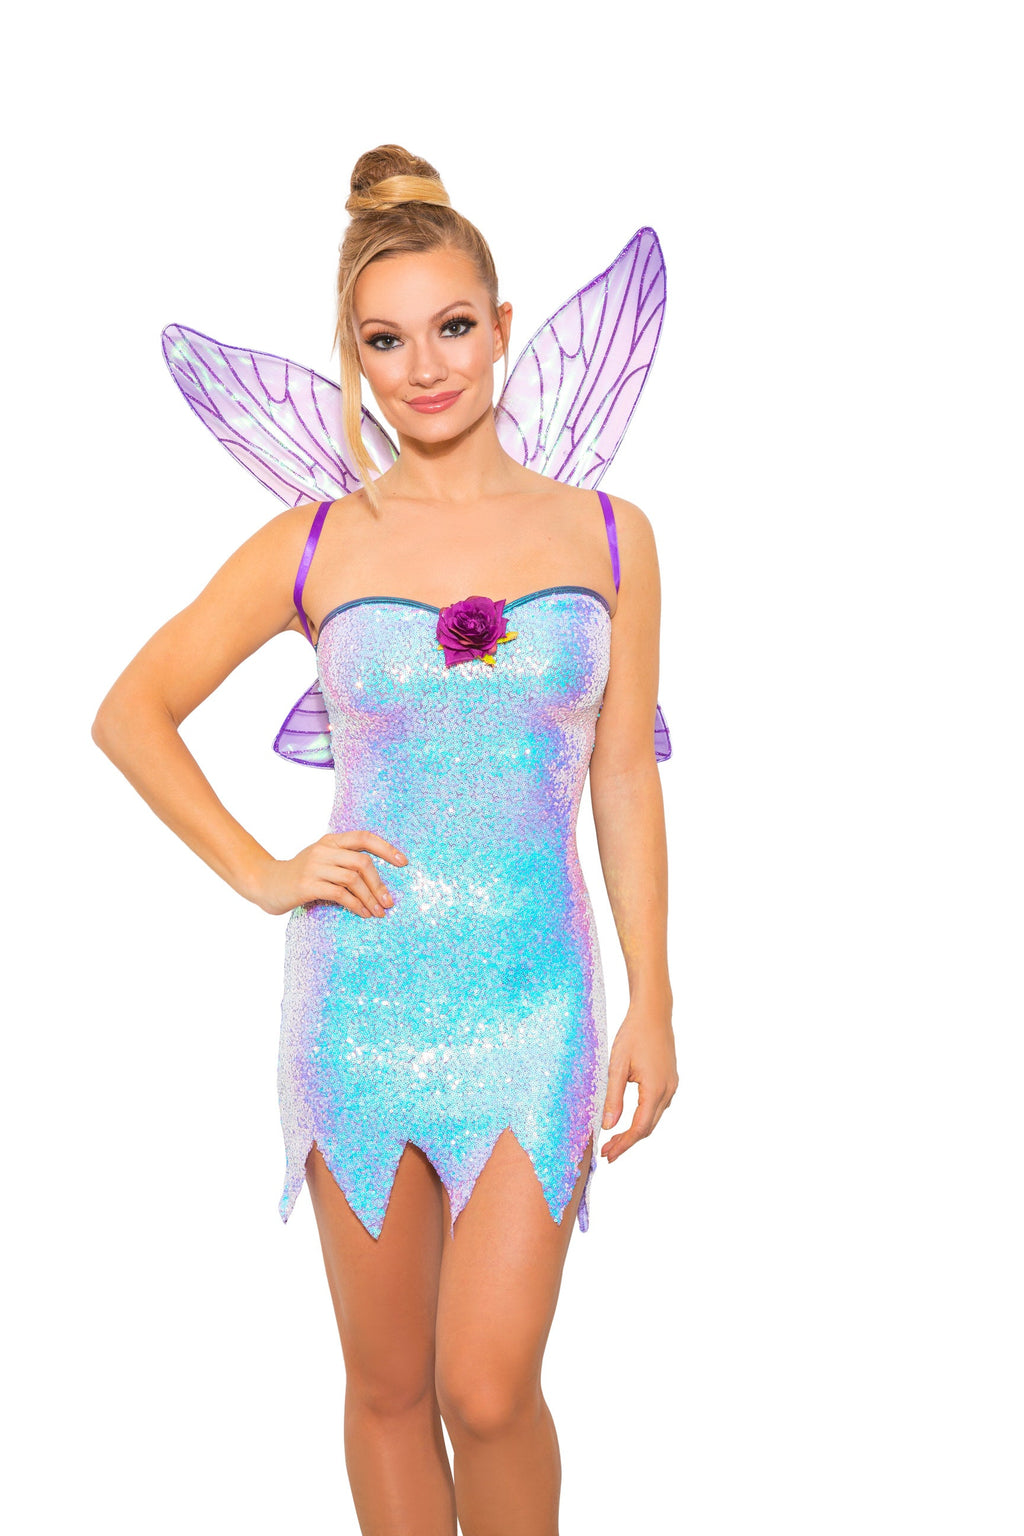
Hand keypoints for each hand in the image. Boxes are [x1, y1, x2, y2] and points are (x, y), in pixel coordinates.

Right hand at [250, 830, 407, 916]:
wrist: (266, 884)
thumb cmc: (301, 875)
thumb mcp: (322, 860)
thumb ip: (344, 861)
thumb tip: (379, 879)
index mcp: (330, 841)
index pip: (364, 837)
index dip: (386, 848)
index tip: (403, 863)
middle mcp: (323, 850)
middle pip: (362, 862)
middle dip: (379, 884)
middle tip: (389, 902)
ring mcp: (314, 866)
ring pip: (353, 879)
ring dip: (370, 898)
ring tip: (379, 912)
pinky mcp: (307, 885)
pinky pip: (340, 894)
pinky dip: (356, 905)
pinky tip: (363, 914)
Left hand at [600, 1004, 677, 1162]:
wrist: (653, 1013)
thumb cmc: (633, 1034)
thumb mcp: (617, 1065)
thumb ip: (613, 1097)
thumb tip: (608, 1125)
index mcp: (655, 1089)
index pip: (640, 1128)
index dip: (624, 1144)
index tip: (608, 1155)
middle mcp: (668, 1091)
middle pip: (648, 1127)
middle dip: (628, 1142)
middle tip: (607, 1152)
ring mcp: (671, 1085)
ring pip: (653, 1118)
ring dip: (635, 1131)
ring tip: (614, 1139)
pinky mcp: (670, 1080)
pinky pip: (657, 1106)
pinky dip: (643, 1118)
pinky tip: (628, 1119)